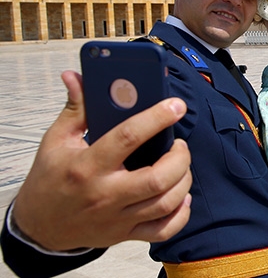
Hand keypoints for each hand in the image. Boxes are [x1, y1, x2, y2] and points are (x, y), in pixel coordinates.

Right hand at [11, 71, 192, 250]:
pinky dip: (181, 213)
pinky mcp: (125, 234)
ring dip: (184, 180)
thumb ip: (75, 108)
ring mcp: (117, 218)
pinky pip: (164, 230)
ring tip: (180, 164)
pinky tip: (181, 195)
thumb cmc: (50, 179)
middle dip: (180, 157)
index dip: (156, 118)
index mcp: (87, 166)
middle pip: (157, 178)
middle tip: (179, 144)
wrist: (39, 227)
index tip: (175, 105)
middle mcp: (105, 194)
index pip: (127, 138)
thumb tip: (77, 76)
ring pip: (165, 203)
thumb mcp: (57, 141)